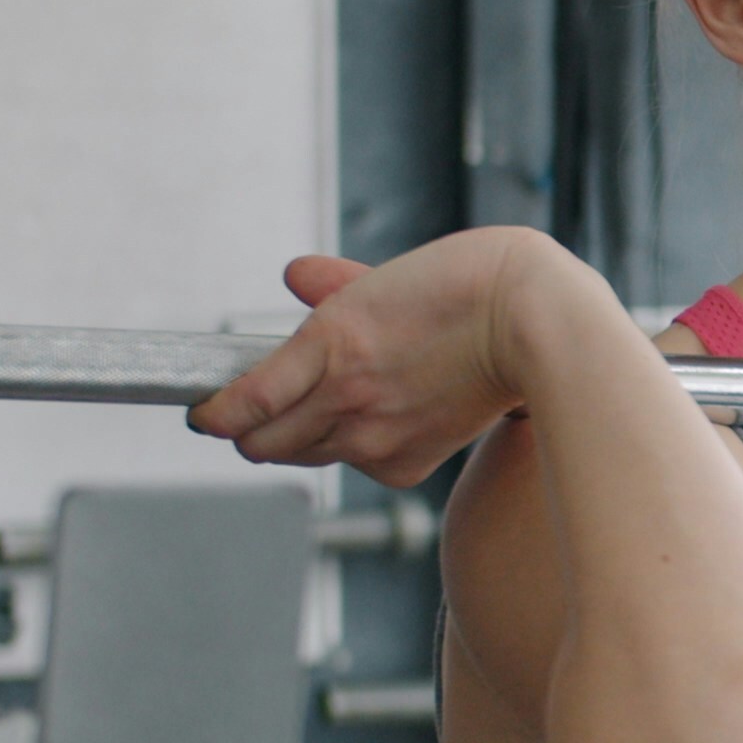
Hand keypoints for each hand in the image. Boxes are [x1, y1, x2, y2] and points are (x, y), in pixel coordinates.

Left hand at [188, 227, 601, 486]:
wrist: (539, 322)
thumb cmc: (469, 284)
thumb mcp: (386, 275)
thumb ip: (333, 285)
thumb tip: (295, 275)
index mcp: (329, 345)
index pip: (242, 405)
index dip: (212, 414)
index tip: (203, 412)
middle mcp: (345, 398)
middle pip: (263, 443)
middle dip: (249, 429)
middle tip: (253, 410)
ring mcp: (376, 435)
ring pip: (305, 455)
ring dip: (298, 437)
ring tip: (319, 406)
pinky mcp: (408, 462)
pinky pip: (358, 467)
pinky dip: (354, 450)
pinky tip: (374, 419)